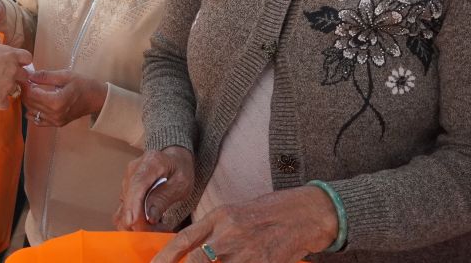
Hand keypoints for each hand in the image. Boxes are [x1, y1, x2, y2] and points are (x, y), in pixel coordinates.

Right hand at [0, 37, 31, 109]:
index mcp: (11, 55)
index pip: (27, 57)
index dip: (22, 61)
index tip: (17, 63)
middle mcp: (13, 70)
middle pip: (25, 75)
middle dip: (17, 76)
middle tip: (6, 76)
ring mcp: (8, 85)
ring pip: (16, 90)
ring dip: (8, 89)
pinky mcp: (1, 98)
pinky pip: (5, 104)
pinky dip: (0, 103)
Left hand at [21, 69, 105, 126]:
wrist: (97, 99)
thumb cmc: (83, 85)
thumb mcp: (65, 76)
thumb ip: (46, 76)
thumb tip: (30, 75)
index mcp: (56, 102)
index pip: (31, 94)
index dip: (25, 85)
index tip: (23, 77)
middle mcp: (54, 114)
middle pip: (30, 103)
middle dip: (25, 92)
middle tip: (26, 82)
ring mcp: (55, 121)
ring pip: (31, 112)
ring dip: (28, 101)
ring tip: (31, 90)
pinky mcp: (56, 124)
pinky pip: (38, 121)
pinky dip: (33, 112)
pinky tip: (37, 103)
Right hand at [116, 146, 193, 230]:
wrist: (172, 158)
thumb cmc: (180, 169)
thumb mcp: (181, 183)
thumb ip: (164, 198)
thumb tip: (150, 217)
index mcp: (151, 162)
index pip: (137, 184)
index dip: (133, 204)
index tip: (132, 222)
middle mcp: (133, 170)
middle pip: (128, 199)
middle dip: (139, 221)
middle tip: (161, 230)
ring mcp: (127, 180)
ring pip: (124, 207)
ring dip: (138, 223)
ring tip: (160, 227)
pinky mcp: (125, 190)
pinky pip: (125, 209)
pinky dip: (136, 221)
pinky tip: (151, 223)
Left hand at [147, 186, 338, 262]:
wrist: (305, 214)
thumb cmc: (268, 213)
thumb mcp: (234, 214)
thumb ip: (212, 231)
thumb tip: (190, 252)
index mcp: (219, 217)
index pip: (184, 239)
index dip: (166, 256)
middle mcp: (229, 234)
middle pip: (195, 261)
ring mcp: (246, 252)